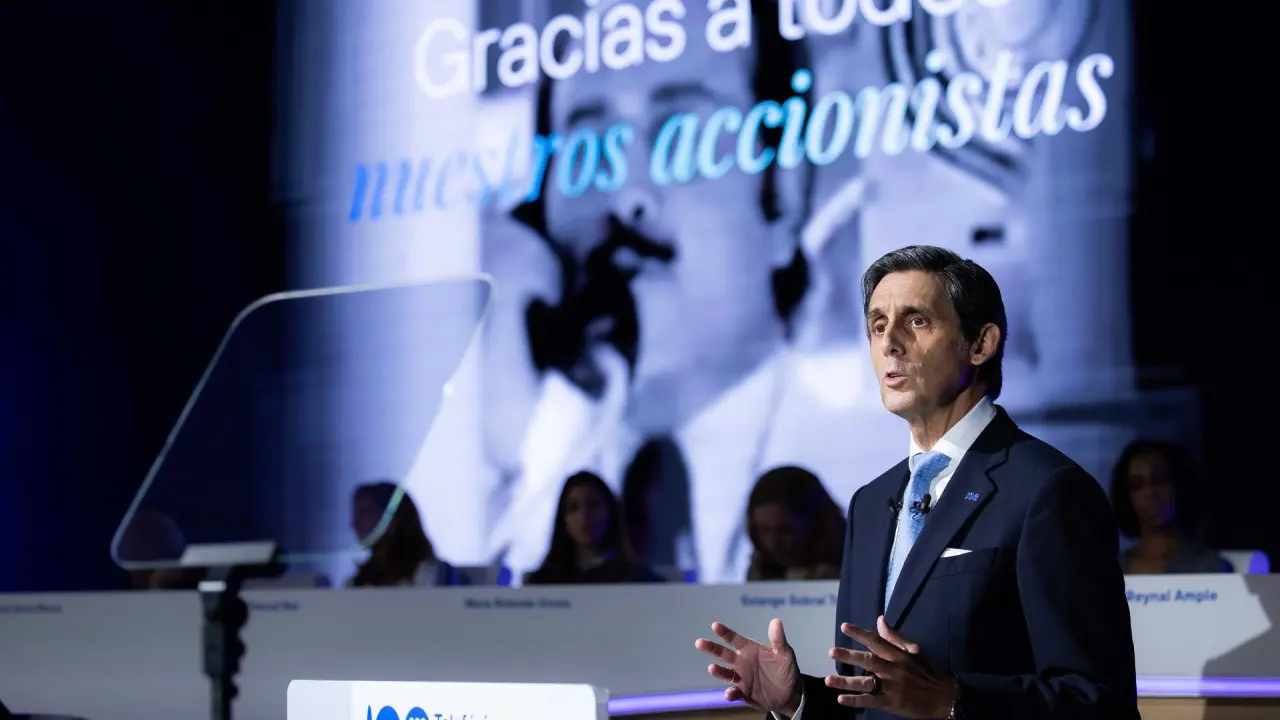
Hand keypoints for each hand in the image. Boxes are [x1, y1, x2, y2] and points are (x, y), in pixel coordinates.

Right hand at [695, 619, 801, 714]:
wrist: (789, 694)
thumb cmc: (785, 670)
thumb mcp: (785, 654)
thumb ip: (778, 639)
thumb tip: (776, 621)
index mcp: (749, 650)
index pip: (734, 639)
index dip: (724, 632)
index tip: (714, 625)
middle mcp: (741, 662)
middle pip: (723, 654)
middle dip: (711, 648)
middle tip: (699, 642)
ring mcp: (741, 678)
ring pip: (725, 673)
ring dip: (717, 671)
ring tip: (712, 668)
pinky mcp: (743, 693)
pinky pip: (734, 693)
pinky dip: (730, 694)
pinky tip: (729, 694)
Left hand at [826, 616, 957, 718]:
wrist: (945, 698)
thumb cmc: (928, 672)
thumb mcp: (915, 650)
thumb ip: (895, 636)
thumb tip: (880, 620)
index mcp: (899, 655)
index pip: (877, 642)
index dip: (860, 634)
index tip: (844, 626)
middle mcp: (894, 669)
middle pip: (869, 661)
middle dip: (850, 655)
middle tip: (831, 651)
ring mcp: (893, 687)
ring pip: (867, 682)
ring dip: (847, 681)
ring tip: (828, 679)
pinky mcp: (893, 703)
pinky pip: (872, 701)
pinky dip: (857, 701)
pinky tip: (842, 699)